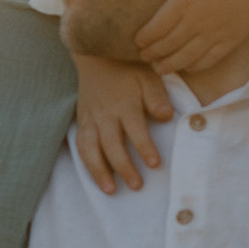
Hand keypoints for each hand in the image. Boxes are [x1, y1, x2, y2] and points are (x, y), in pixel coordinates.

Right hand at [72, 52, 168, 194]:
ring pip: (91, 148)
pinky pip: (81, 146)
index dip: (144, 147)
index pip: (135, 129)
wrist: (98, 57)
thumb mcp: (148, 78)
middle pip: (111, 144)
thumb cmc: (129, 69)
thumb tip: (167, 116)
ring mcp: (90, 119)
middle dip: (123, 166)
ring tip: (110, 190)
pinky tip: (97, 178)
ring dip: (99, 171)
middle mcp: (105, 114)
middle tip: (136, 185)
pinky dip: (87, 163)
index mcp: (125, 103)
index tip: (155, 164)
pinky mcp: (82, 122)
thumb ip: (157, 98)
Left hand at [131, 0, 248, 78]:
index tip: (137, 42)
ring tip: (160, 70)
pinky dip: (196, 65)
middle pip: (169, 44)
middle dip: (154, 53)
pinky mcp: (232, 39)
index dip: (145, 37)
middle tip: (144, 58)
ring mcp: (215, 33)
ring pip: (187, 55)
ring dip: (171, 64)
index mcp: (184, 2)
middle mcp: (196, 22)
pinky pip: (210, 59)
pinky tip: (189, 68)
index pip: (157, 27)